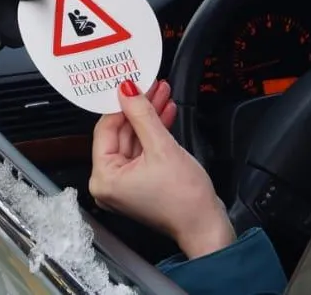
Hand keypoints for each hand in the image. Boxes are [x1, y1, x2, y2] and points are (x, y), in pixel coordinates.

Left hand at [89, 80, 234, 259]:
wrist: (207, 226)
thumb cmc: (185, 200)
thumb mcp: (162, 147)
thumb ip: (142, 114)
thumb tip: (127, 91)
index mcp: (104, 178)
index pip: (106, 129)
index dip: (121, 104)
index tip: (131, 84)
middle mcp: (109, 183)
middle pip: (121, 133)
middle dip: (139, 108)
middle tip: (150, 86)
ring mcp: (125, 185)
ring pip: (134, 140)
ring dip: (149, 117)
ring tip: (161, 94)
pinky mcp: (140, 183)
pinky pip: (143, 151)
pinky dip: (154, 133)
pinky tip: (164, 113)